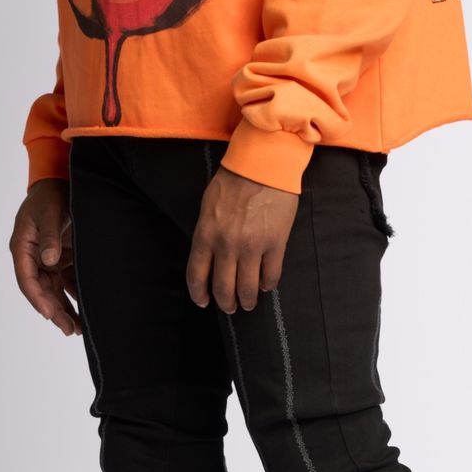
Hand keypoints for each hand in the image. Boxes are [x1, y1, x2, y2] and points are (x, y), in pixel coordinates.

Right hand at [9, 178, 80, 335]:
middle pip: (42, 291)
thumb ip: (49, 236)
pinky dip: (75, 297)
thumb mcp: (50, 213)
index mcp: (22, 246)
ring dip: (65, 309)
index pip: (27, 279)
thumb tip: (49, 261)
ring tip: (78, 329)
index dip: (38, 299)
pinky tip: (85, 312)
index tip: (49, 314)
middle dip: (55, 312)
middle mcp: (33, 257)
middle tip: (69, 330)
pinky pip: (67, 283)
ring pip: (55, 291)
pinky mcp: (62, 260)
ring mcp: (48, 260)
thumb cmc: (51, 195)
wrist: (61, 183)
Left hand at [187, 165, 298, 312]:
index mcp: (206, 234)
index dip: (199, 294)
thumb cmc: (234, 181)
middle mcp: (227, 245)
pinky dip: (267, 285)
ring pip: (247, 288)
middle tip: (230, 307)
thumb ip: (207, 234)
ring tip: (249, 303)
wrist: (263, 163)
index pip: (197, 275)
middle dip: (226, 303)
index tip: (203, 302)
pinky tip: (265, 285)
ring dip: (247, 301)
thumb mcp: (209, 206)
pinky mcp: (275, 244)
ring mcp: (252, 246)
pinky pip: (270, 276)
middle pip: (223, 288)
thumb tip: (210, 259)